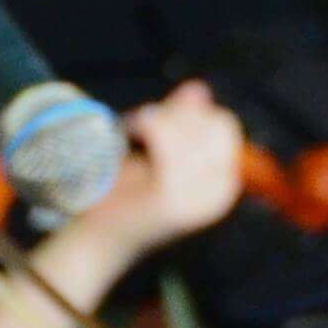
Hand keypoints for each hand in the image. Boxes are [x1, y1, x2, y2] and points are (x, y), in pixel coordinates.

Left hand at [77, 84, 249, 261]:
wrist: (102, 239)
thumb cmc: (129, 196)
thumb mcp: (162, 152)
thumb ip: (183, 120)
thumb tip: (199, 89)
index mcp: (224, 184)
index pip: (225, 127)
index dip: (194, 113)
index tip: (163, 118)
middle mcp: (219, 194)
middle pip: (213, 125)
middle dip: (178, 115)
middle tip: (145, 123)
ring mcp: (197, 199)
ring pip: (188, 129)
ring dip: (156, 119)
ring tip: (133, 129)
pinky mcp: (171, 200)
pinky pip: (166, 142)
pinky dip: (147, 128)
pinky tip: (131, 132)